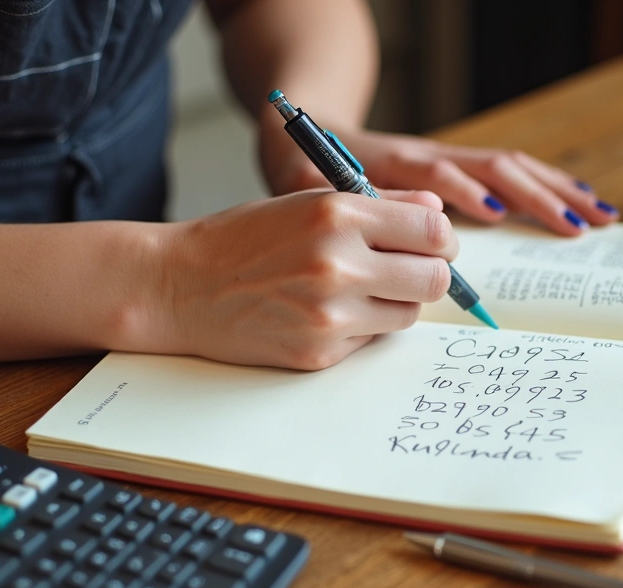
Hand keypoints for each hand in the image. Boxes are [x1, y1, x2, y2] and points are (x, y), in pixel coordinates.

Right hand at [145, 189, 454, 369]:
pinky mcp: (321, 352)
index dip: (441, 237)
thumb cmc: (245, 238)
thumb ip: (380, 204)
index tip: (434, 242)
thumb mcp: (309, 201)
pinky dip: (362, 326)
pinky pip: (373, 340)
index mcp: (338, 213)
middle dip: (429, 273)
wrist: (181, 287)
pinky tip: (325, 311)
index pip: (433, 228)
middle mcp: (338, 263)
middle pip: (434, 279)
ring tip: (359, 288)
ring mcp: (330, 314)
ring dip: (396, 301)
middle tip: (408, 269)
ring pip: (409, 313)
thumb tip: (436, 209)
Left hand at [260, 127, 618, 236]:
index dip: (459, 192)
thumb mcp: (296, 182)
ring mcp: (449, 159)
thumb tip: (353, 218)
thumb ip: (319, 198)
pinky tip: (583, 203)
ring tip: (598, 216)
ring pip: (513, 167)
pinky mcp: (459, 169)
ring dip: (556, 190)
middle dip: (535, 195)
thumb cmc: (301, 165)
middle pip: (492, 166)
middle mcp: (429, 155)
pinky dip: (550, 187)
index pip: (434, 172)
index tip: (490, 214)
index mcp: (391, 162)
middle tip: (575, 225)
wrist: (309, 129)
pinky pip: (512, 174)